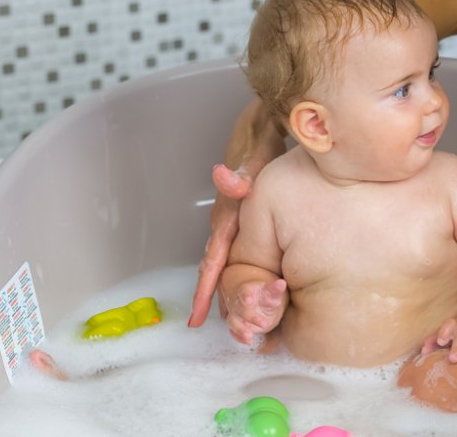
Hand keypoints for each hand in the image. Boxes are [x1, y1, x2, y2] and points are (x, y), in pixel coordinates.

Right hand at [188, 164, 254, 326]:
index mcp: (226, 216)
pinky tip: (239, 279)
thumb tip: (223, 177)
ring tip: (225, 313)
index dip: (206, 288)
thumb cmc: (259, 148)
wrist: (258, 130)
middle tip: (212, 325)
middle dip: (211, 296)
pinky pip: (231, 248)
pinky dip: (231, 267)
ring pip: (221, 260)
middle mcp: (224, 221)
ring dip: (221, 285)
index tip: (197, 316)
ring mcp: (229, 218)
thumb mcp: (253, 161)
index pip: (214, 259)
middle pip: (213, 266)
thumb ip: (240, 175)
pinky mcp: (237, 215)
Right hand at [223, 278, 286, 344]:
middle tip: (263, 324)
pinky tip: (248, 341)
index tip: (249, 300)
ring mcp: (236, 315)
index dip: (246, 296)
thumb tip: (282, 283)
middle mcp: (239, 303)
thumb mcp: (272, 291)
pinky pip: (233, 331)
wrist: (258, 301)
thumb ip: (276, 289)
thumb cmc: (265, 295)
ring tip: (249, 336)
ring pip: (233, 321)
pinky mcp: (236, 325)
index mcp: (248, 291)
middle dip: (249, 317)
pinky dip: (239, 337)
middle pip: (240, 309)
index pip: (245, 292)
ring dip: (240, 329)